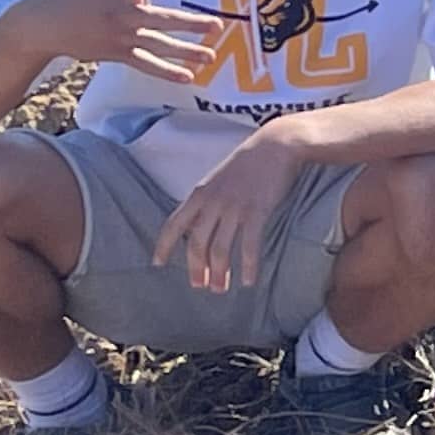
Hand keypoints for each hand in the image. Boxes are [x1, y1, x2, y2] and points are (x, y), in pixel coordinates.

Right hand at [32, 0, 218, 82]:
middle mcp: (122, 14)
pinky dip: (166, 72)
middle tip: (218, 26)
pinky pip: (146, 64)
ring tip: (211, 56)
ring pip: (159, 44)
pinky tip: (187, 77)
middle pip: (163, 19)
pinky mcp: (116, 54)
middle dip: (192, 24)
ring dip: (186, 51)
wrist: (44, 24)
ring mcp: (120, 36)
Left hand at [153, 122, 312, 294]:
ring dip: (220, 273)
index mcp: (199, 194)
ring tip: (221, 289)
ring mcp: (234, 208)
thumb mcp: (218, 179)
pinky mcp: (257, 212)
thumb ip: (206, 201)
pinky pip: (249, 245)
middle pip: (196, 244)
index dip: (163, 247)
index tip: (157, 264)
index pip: (173, 225)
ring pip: (220, 249)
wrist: (276, 146)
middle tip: (201, 286)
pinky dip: (248, 266)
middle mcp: (212, 203)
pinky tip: (249, 280)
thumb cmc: (249, 162)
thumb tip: (199, 224)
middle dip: (196, 269)